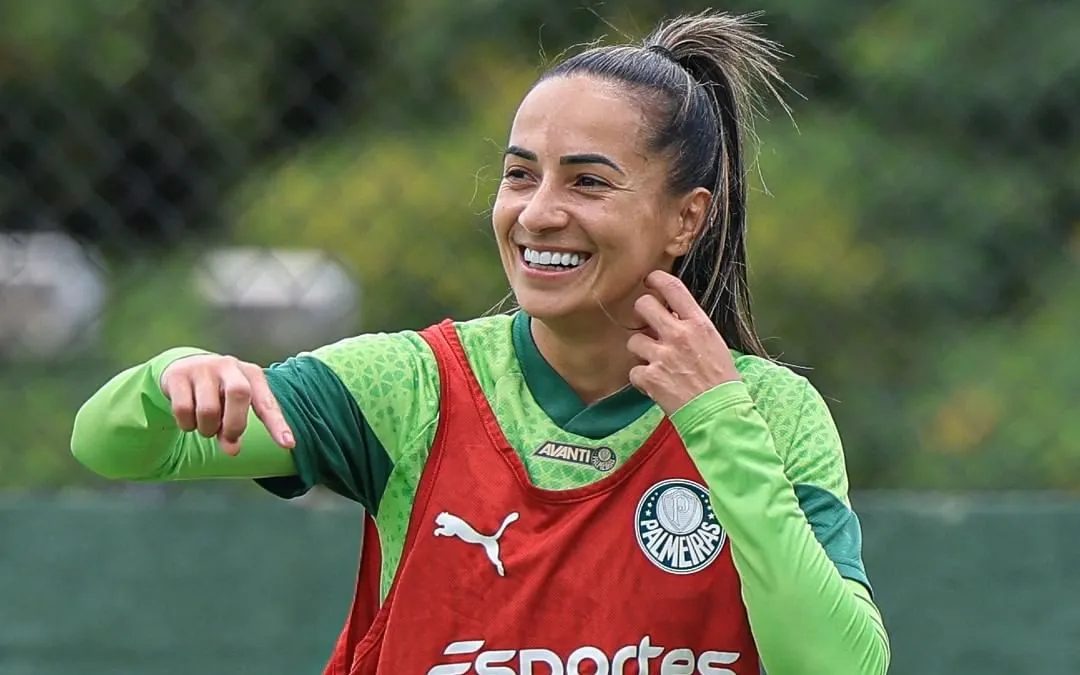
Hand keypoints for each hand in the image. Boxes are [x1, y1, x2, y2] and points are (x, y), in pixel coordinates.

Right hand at [160, 354, 294, 454]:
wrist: (183, 367)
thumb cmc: (218, 392)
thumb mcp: (232, 407)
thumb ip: (235, 429)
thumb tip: (232, 451)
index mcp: (251, 374)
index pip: (267, 402)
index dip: (278, 425)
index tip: (288, 444)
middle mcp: (229, 366)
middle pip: (240, 395)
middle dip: (234, 425)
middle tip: (228, 438)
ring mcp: (203, 368)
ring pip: (209, 409)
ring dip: (207, 429)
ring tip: (206, 427)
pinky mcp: (178, 375)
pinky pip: (183, 410)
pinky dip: (186, 424)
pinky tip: (188, 420)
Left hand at [627, 270, 740, 414]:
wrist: (720, 413)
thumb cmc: (722, 382)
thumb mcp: (714, 344)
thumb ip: (692, 327)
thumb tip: (671, 316)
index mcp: (698, 324)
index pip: (673, 288)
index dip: (657, 279)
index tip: (650, 280)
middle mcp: (678, 335)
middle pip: (643, 305)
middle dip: (642, 313)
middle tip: (648, 324)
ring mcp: (662, 356)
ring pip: (634, 340)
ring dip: (641, 351)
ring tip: (656, 364)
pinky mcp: (650, 377)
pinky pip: (634, 370)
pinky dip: (641, 379)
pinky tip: (656, 384)